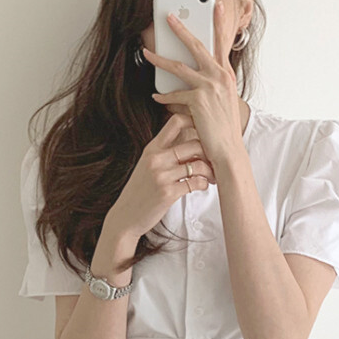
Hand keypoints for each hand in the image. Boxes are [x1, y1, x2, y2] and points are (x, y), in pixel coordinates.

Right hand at [108, 112, 215, 239]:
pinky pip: (196, 183)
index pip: (175, 122)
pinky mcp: (168, 193)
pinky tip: (202, 187)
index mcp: (151, 149)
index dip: (194, 121)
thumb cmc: (140, 192)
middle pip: (195, 143)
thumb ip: (165, 153)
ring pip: (199, 164)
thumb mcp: (147, 166)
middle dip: (210, 153)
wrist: (125, 218)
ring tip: (210, 178)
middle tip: (214, 163)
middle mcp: (156, 159)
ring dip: (210, 172)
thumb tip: (192, 142)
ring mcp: (162, 176)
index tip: (205, 133)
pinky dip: (204, 184)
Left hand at [143, 0, 244, 167]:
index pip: (222, 42)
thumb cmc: (225, 129)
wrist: (229, 150)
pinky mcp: (198, 100)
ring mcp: (209, 87)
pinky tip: (156, 97)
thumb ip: (213, 85)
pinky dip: (164, 97)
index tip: (217, 4)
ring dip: (160, 58)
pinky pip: (175, 94)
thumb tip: (195, 76)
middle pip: (197, 46)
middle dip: (181, 29)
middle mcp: (220, 77)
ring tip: (146, 52)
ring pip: (179, 66)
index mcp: (226, 75)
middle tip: (167, 16)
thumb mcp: (224, 101)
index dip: (219, 21)